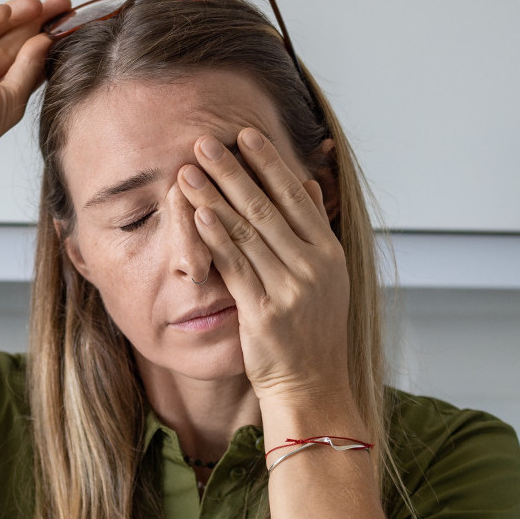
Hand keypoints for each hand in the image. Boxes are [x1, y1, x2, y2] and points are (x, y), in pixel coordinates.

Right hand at [0, 0, 71, 176]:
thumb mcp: (9, 102)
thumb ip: (28, 69)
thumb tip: (44, 42)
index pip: (19, 64)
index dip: (41, 45)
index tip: (64, 27)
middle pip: (5, 45)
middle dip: (31, 25)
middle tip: (57, 7)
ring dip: (11, 18)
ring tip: (37, 6)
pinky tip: (6, 11)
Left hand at [175, 127, 349, 405]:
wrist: (312, 385)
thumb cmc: (312, 332)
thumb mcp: (325, 277)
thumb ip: (313, 228)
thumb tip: (307, 183)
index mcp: (329, 253)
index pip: (295, 196)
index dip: (269, 162)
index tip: (245, 133)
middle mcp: (313, 267)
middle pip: (267, 207)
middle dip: (234, 170)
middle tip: (206, 140)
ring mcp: (291, 289)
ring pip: (248, 232)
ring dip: (216, 197)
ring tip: (190, 170)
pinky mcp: (265, 312)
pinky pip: (237, 267)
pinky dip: (217, 238)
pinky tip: (200, 214)